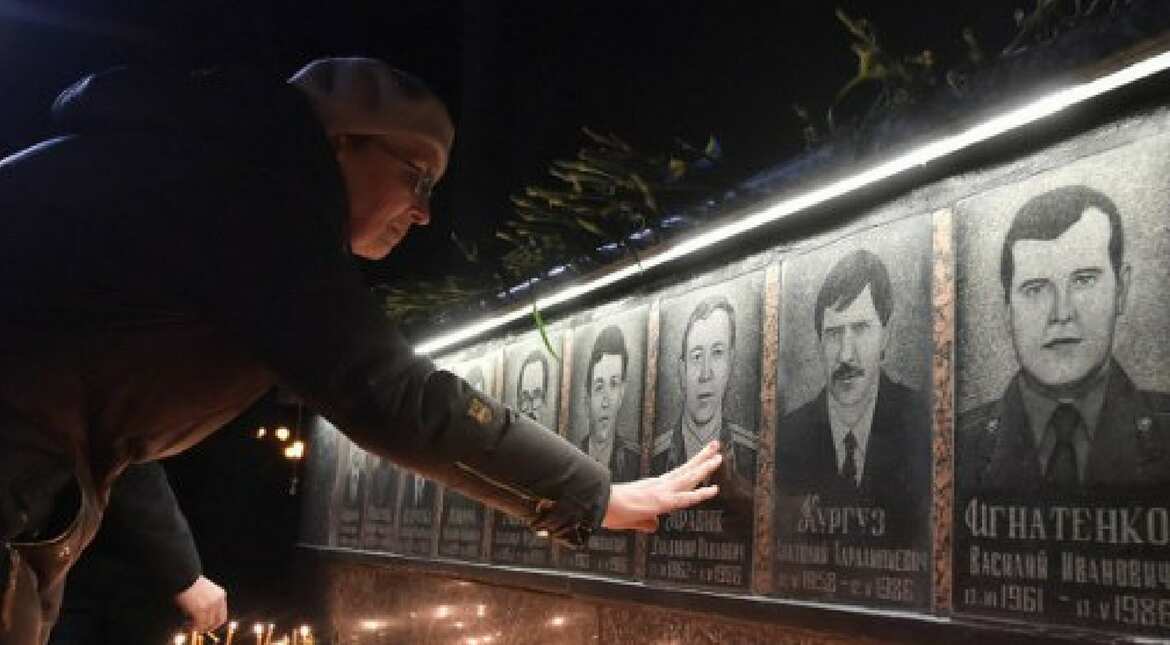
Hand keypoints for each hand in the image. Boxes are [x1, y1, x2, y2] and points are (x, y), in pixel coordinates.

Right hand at [174, 575, 227, 632]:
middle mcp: (218, 601)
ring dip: (198, 629)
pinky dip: (193, 628)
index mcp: (221, 595)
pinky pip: (199, 625)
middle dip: (207, 628)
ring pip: (208, 625)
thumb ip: (207, 602)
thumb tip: (202, 616)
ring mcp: (211, 606)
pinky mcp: (201, 610)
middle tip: (197, 629)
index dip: (214, 623)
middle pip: (217, 622)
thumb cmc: (191, 582)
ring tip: (189, 628)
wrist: (185, 576)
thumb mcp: (205, 591)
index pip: (222, 615)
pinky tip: (186, 627)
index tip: (206, 626)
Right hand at [602, 440, 721, 531]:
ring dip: (705, 467)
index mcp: (653, 488)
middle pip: (685, 471)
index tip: (702, 460)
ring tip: (718, 456)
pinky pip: (685, 497)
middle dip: (702, 459)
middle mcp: (659, 486)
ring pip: (688, 477)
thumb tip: (655, 526)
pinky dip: (700, 494)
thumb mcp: (632, 520)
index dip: (691, 469)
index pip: (677, 477)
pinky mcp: (661, 501)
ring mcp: (661, 491)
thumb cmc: (610, 510)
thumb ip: (645, 523)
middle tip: (715, 446)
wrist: (600, 505)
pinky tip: (714, 489)